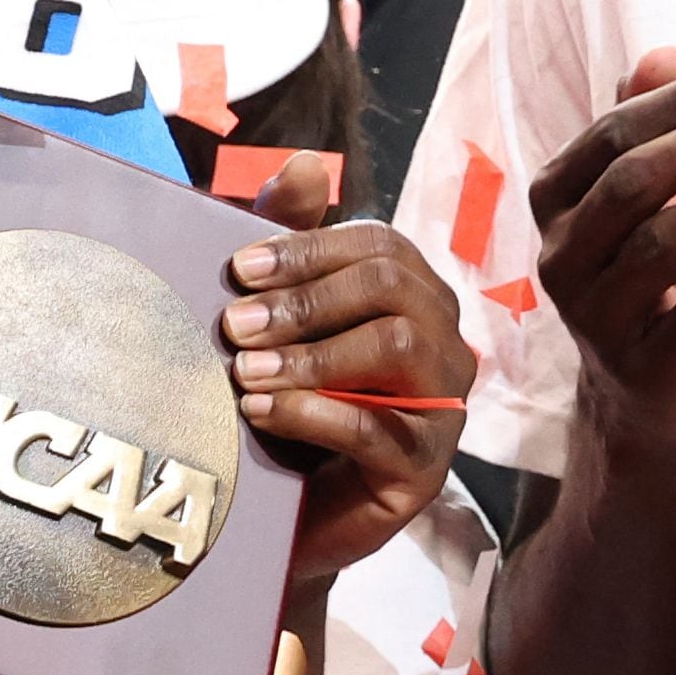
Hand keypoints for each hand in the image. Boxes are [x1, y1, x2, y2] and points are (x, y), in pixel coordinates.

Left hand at [221, 154, 474, 579]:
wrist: (277, 512)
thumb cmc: (281, 400)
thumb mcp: (274, 316)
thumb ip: (286, 241)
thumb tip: (305, 162)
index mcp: (412, 295)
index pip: (378, 246)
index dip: (307, 250)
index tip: (237, 270)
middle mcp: (442, 342)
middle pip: (392, 287)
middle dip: (305, 300)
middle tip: (232, 324)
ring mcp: (443, 407)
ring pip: (395, 350)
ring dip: (310, 355)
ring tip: (243, 371)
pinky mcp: (426, 470)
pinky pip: (378, 427)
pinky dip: (311, 412)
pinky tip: (259, 412)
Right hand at [530, 49, 675, 459]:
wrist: (641, 398)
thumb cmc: (646, 278)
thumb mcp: (640, 202)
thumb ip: (644, 128)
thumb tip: (664, 52)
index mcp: (555, 203)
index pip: (612, 136)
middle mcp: (563, 256)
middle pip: (632, 184)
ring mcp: (598, 316)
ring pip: (658, 246)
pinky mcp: (645, 367)